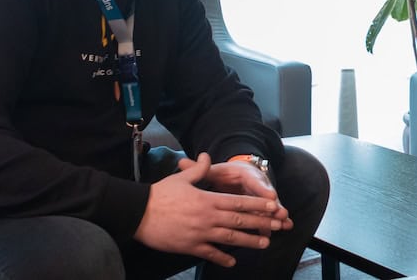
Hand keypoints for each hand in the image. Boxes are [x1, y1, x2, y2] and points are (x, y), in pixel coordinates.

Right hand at [134, 153, 289, 266]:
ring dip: (249, 241)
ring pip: (230, 238)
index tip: (273, 206)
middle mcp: (208, 217)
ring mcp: (200, 233)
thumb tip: (207, 155)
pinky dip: (222, 257)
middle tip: (278, 226)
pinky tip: (233, 262)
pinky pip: (210, 253)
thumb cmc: (160, 194)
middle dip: (261, 223)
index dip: (258, 204)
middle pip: (240, 220)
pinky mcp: (190, 246)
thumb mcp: (182, 178)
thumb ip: (199, 169)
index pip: (239, 202)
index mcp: (208, 199)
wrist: (139, 213)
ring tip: (264, 243)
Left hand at [175, 155, 292, 233]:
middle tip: (281, 214)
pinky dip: (272, 224)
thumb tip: (182, 163)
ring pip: (270, 208)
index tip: (271, 195)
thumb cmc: (226, 174)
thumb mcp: (215, 170)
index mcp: (246, 175)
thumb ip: (199, 169)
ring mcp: (260, 198)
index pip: (256, 181)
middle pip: (267, 197)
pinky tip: (276, 233)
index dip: (263, 189)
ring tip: (285, 225)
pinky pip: (267, 217)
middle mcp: (257, 186)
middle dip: (275, 206)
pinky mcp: (260, 208)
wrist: (239, 174)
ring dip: (277, 217)